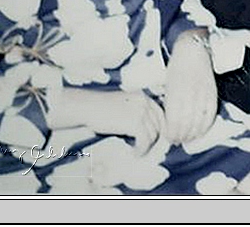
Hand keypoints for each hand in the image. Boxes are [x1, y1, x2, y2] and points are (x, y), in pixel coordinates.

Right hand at [51, 89, 165, 155]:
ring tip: (139, 152)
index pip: (160, 114)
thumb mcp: (124, 105)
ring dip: (147, 146)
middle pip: (158, 124)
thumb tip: (148, 132)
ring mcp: (141, 112)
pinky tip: (135, 153)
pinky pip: (144, 140)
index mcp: (143, 97)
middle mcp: (145, 102)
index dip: (161, 127)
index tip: (159, 138)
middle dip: (155, 139)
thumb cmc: (100, 108)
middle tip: (149, 149)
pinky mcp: (135, 123)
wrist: (87, 107)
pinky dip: (141, 150)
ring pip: (153, 134)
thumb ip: (136, 113)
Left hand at [164, 32, 217, 144]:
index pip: (173, 121)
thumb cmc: (177, 67)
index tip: (169, 138)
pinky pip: (211, 114)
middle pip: (185, 124)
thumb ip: (169, 103)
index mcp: (174, 93)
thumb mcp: (168, 85)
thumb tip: (169, 123)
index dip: (171, 133)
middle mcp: (188, 95)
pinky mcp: (212, 93)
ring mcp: (202, 94)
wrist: (193, 51)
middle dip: (181, 136)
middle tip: (178, 141)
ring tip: (188, 138)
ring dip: (193, 134)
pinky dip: (206, 125)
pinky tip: (201, 130)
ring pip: (198, 122)